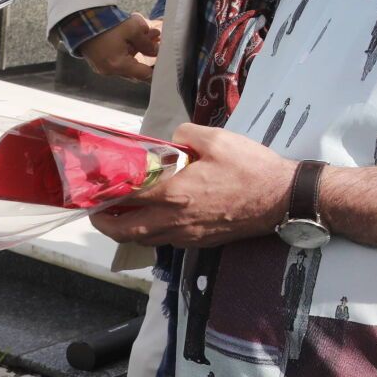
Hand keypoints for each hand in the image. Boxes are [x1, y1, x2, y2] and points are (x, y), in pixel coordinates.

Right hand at [76, 14, 160, 82]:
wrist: (79, 19)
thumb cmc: (106, 24)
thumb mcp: (133, 29)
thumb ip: (147, 43)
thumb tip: (155, 52)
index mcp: (118, 66)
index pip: (145, 75)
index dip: (157, 68)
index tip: (166, 61)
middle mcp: (109, 70)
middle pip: (136, 70)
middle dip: (148, 56)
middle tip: (157, 43)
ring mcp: (102, 67)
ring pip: (127, 63)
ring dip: (138, 51)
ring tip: (149, 34)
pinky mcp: (98, 60)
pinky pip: (117, 59)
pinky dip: (127, 50)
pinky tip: (135, 37)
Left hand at [90, 124, 296, 248]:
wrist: (282, 198)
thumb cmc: (251, 168)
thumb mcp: (218, 139)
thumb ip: (187, 134)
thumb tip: (171, 139)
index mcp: (173, 194)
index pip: (126, 198)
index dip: (106, 193)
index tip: (95, 189)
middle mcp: (174, 220)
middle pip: (125, 231)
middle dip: (106, 223)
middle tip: (100, 211)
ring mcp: (187, 235)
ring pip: (145, 240)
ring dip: (129, 230)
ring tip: (125, 215)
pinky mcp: (202, 241)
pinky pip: (167, 241)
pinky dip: (154, 233)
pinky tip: (161, 218)